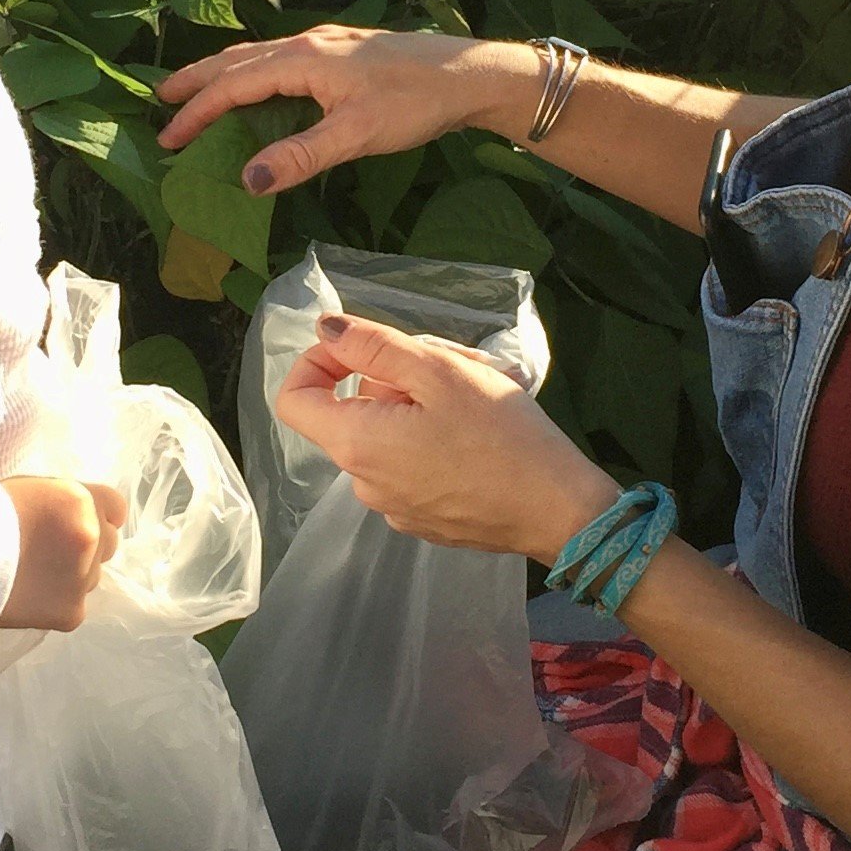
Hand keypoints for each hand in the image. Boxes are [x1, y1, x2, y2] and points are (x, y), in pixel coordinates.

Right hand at [0, 474, 128, 631]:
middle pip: (107, 544)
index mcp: (80, 500)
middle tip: (50, 552)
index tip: (79, 524)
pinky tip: (25, 598)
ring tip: (30, 577)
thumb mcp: (26, 489)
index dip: (99, 516)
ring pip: (89, 578)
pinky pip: (72, 608)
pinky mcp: (70, 612)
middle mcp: (91, 536)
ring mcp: (83, 577)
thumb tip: (70, 517)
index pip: (116, 508)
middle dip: (86, 547)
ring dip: (70, 576)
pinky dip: (53, 605)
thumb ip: (59, 502)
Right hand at [157, 26, 537, 199]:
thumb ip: (301, 156)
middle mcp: (309, 43)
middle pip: (238, 60)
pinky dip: (255, 72)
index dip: (198, 113)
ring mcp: (328, 44)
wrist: (470, 73)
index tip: (168, 139)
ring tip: (198, 92)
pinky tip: (262, 86)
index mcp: (303, 59)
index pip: (234, 86)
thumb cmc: (415, 101)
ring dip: (225, 74)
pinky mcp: (345, 52)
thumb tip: (247, 181)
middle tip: (162, 101)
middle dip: (198, 80)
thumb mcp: (356, 135)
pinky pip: (282, 58)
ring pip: (260, 55)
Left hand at [274, 313, 617, 562]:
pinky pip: (410, 467)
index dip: (316, 361)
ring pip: (387, 437)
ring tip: (476, 398)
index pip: (293, 399)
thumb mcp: (438, 370)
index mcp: (355, 444)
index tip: (361, 346)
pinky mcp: (425, 521)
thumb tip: (325, 329)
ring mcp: (394, 508)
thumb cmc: (499, 434)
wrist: (557, 510)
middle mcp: (363, 483)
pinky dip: (433, 441)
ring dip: (419, 406)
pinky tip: (481, 436)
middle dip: (392, 379)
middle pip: (352, 413)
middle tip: (450, 365)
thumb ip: (374, 346)